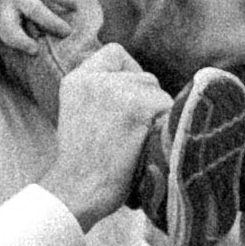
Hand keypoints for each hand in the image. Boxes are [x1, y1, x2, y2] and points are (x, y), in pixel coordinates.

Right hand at [46, 45, 167, 230]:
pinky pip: (168, 108)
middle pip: (143, 76)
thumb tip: (140, 87)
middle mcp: (94, 78)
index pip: (114, 53)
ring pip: (157, 92)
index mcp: (77, 79)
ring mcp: (116, 90)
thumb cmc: (84, 165)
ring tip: (138, 143)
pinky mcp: (137, 107)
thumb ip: (101, 95)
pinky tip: (148, 146)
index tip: (130, 100)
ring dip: (156, 116)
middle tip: (135, 133)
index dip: (129, 72)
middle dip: (146, 101)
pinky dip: (165, 127)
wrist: (76, 192)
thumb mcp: (80, 116)